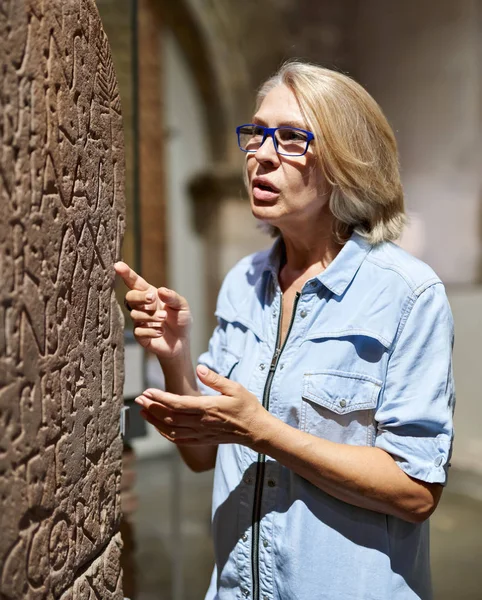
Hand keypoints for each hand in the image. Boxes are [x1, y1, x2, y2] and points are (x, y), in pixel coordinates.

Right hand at [114, 261, 191, 358]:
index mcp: (151, 295)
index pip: (135, 283)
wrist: (182, 342)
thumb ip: (173, 297)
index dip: (126, 274)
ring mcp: (139, 321)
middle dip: (140, 296)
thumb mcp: (182, 306)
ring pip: (135, 314)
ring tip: (164, 318)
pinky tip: (161, 331)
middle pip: (130, 297)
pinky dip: (151, 330)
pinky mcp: (140, 336)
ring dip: (150, 315)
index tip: (118, 265)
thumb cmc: (180, 319)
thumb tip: (160, 291)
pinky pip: (139, 331)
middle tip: (153, 298)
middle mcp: (142, 306)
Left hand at [134, 365, 268, 446]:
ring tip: (143, 412)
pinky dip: (165, 434)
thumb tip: (200, 368)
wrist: (256, 431)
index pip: (178, 404)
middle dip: (152, 408)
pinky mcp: (202, 440)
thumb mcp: (235, 388)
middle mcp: (201, 422)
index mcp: (208, 408)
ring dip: (155, 421)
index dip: (160, 398)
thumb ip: (215, 379)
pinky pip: (179, 440)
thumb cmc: (247, 407)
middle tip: (139, 399)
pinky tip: (158, 427)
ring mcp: (201, 433)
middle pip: (170, 417)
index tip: (148, 391)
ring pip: (171, 430)